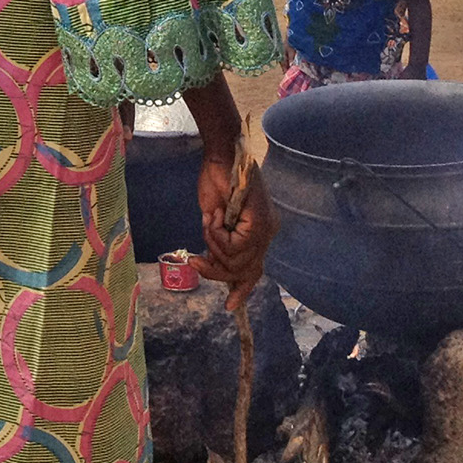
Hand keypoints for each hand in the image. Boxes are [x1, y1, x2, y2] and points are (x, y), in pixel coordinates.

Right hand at [192, 155, 276, 304]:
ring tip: (208, 222)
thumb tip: (212, 264)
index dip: (242, 289)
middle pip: (244, 271)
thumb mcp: (214, 221)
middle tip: (195, 260)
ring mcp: (265, 229)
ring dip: (213, 245)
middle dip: (216, 271)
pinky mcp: (259, 224)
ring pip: (236, 262)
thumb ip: (219, 243)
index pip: (254, 269)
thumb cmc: (214, 180)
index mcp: (260, 231)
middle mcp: (267, 233)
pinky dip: (216, 235)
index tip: (229, 307)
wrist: (220, 155)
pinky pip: (233, 248)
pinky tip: (214, 216)